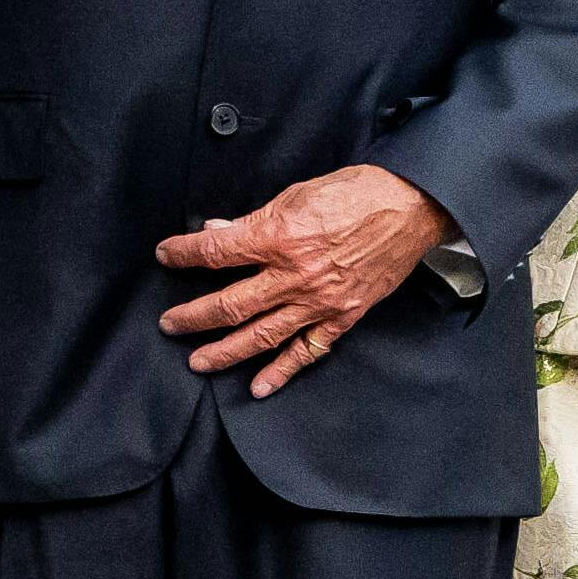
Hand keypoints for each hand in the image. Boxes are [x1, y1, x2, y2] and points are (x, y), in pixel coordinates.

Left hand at [155, 166, 451, 397]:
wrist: (410, 207)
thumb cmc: (356, 193)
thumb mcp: (297, 194)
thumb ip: (254, 219)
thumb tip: (219, 232)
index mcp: (280, 237)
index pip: (217, 252)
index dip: (184, 254)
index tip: (166, 255)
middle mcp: (294, 276)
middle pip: (231, 304)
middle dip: (194, 316)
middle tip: (170, 324)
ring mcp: (319, 302)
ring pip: (261, 335)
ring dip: (225, 351)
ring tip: (198, 361)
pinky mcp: (342, 316)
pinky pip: (308, 351)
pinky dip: (282, 371)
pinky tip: (259, 386)